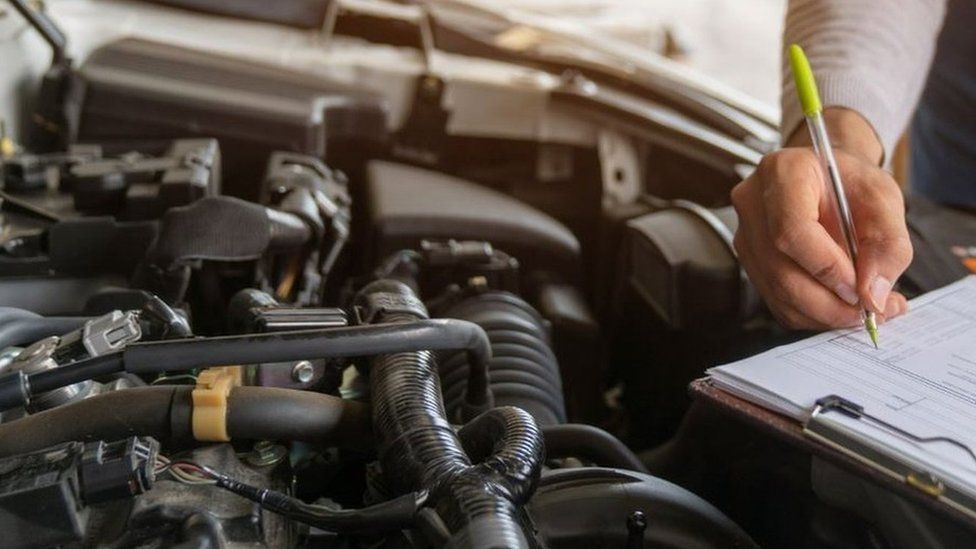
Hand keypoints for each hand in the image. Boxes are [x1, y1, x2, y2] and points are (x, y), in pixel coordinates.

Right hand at [731, 109, 912, 328]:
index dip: (827, 268)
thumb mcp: (883, 199)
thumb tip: (873, 295)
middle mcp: (753, 204)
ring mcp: (746, 235)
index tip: (861, 290)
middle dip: (829, 303)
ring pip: (779, 293)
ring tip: (864, 309)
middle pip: (781, 271)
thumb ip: (888, 244)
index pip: (792, 230)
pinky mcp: (751, 262)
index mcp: (784, 173)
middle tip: (870, 311)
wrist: (829, 180)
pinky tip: (840, 306)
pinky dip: (813, 314)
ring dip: (825, 314)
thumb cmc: (852, 182)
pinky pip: (778, 302)